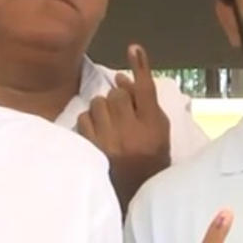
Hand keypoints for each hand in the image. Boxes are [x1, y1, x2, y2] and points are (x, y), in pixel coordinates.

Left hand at [78, 44, 170, 206]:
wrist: (132, 194)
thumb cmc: (149, 160)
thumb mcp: (159, 132)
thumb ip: (145, 104)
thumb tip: (120, 78)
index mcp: (154, 127)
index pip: (146, 90)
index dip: (140, 67)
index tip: (133, 48)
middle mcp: (132, 132)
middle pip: (118, 94)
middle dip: (118, 98)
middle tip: (121, 113)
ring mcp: (109, 140)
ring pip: (99, 103)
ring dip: (103, 109)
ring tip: (110, 125)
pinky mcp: (91, 148)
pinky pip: (84, 118)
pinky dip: (89, 121)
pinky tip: (98, 133)